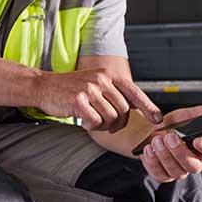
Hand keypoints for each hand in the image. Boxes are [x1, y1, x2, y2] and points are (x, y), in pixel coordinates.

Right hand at [34, 69, 162, 132]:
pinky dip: (92, 126)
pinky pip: (96, 121)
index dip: (148, 107)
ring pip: (111, 118)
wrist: (43, 86)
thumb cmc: (69, 89)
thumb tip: (135, 108)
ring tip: (93, 122)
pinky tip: (84, 121)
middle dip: (119, 123)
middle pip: (123, 110)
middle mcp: (101, 79)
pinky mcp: (79, 100)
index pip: (134, 91)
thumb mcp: (94, 83)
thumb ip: (113, 92)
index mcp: (108, 75)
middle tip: (108, 126)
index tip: (158, 119)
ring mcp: (90, 89)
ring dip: (104, 126)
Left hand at [140, 101, 201, 182]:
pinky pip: (160, 174)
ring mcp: (180, 171)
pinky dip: (152, 161)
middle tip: (169, 136)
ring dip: (165, 155)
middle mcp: (195, 162)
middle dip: (180, 151)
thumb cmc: (174, 125)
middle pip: (194, 166)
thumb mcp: (188, 115)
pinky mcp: (164, 175)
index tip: (198, 138)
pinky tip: (148, 149)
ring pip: (176, 171)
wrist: (151, 132)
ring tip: (156, 139)